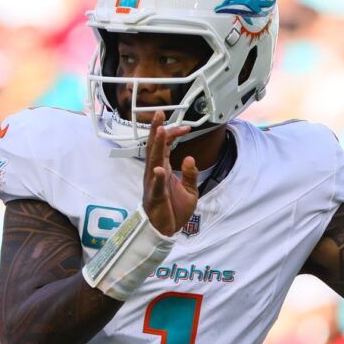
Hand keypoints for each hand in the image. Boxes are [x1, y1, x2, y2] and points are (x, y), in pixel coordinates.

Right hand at [142, 111, 200, 236]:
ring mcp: (153, 184)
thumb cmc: (174, 210)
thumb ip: (190, 173)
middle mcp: (155, 173)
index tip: (186, 127)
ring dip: (156, 146)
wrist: (167, 230)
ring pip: (153, 161)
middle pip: (155, 147)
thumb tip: (190, 157)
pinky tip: (159, 169)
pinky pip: (155, 186)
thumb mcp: (190, 189)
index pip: (165, 146)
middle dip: (157, 130)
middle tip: (159, 113)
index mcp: (163, 169)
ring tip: (160, 131)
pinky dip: (157, 178)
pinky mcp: (155, 197)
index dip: (173, 134)